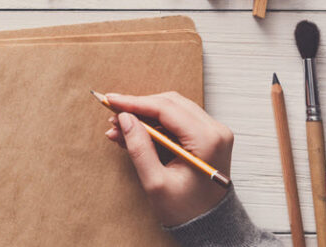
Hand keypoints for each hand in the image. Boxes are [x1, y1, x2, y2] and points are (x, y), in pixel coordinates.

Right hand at [103, 92, 233, 226]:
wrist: (208, 224)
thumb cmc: (186, 209)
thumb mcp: (156, 183)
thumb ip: (139, 149)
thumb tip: (124, 119)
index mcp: (208, 140)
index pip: (166, 108)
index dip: (135, 103)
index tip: (111, 101)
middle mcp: (215, 130)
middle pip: (170, 103)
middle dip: (138, 107)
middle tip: (112, 116)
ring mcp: (213, 132)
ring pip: (172, 109)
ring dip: (144, 116)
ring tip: (119, 129)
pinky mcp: (207, 136)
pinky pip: (177, 121)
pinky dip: (154, 125)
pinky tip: (134, 134)